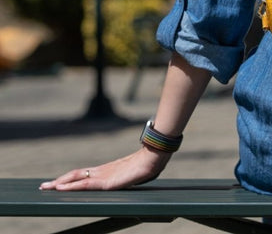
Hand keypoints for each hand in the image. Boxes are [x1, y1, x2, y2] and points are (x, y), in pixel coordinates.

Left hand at [39, 147, 170, 191]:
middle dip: (59, 181)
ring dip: (61, 183)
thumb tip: (127, 177)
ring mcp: (103, 175)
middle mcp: (102, 172)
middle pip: (76, 175)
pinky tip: (62, 187)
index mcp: (106, 171)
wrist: (154, 158)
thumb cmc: (147, 164)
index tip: (58, 182)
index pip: (83, 174)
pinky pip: (85, 184)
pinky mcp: (106, 182)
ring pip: (76, 179)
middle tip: (44, 186)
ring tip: (47, 187)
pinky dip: (71, 185)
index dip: (69, 178)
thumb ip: (125, 176)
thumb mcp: (132, 173)